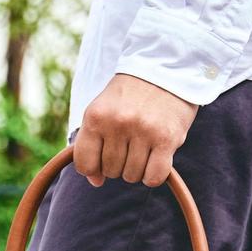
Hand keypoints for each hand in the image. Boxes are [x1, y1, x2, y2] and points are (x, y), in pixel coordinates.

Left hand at [73, 74, 197, 187]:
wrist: (166, 68)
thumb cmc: (130, 96)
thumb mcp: (102, 111)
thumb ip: (92, 145)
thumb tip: (95, 182)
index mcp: (96, 116)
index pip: (84, 164)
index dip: (93, 168)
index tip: (103, 157)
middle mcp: (118, 123)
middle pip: (110, 171)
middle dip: (119, 164)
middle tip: (130, 143)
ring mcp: (143, 131)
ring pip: (132, 176)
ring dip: (138, 168)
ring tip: (144, 146)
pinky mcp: (166, 138)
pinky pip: (154, 177)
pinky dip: (154, 175)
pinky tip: (157, 159)